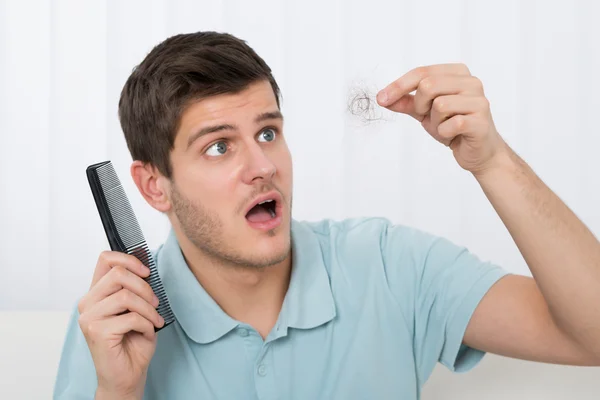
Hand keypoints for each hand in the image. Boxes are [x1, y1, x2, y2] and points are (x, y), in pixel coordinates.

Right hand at [77, 251, 164, 398]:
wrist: (126, 375)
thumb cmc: (132, 341)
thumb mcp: (136, 308)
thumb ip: (134, 288)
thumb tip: (145, 268)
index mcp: (97, 293)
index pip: (105, 259)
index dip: (128, 259)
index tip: (146, 271)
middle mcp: (88, 302)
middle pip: (118, 274)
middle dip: (145, 287)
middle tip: (155, 303)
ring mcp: (90, 317)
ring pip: (127, 296)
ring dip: (148, 309)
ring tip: (154, 320)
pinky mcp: (97, 331)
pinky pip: (132, 317)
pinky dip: (147, 324)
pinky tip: (147, 332)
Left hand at [377, 63, 507, 174]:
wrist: (478, 152)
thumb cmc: (453, 127)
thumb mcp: (424, 112)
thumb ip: (406, 103)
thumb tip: (382, 98)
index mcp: (457, 73)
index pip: (421, 72)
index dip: (398, 86)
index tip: (381, 99)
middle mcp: (471, 82)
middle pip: (428, 85)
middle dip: (420, 105)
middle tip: (429, 117)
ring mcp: (479, 100)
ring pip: (439, 104)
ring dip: (434, 122)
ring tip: (446, 126)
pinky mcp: (481, 120)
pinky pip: (450, 124)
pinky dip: (444, 133)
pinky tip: (454, 135)